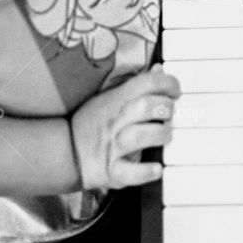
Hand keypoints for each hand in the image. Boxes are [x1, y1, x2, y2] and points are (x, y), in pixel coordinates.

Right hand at [69, 69, 180, 189]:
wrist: (66, 152)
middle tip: (171, 112)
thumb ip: (137, 86)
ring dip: (159, 134)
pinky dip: (145, 171)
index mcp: (116, 100)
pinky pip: (130, 172)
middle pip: (143, 107)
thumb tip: (159, 70)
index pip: (146, 83)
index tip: (176, 91)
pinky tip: (157, 169)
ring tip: (167, 135)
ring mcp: (113, 146)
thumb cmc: (92, 123)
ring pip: (138, 136)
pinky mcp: (112, 171)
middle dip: (164, 107)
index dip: (167, 83)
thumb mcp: (110, 98)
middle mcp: (115, 122)